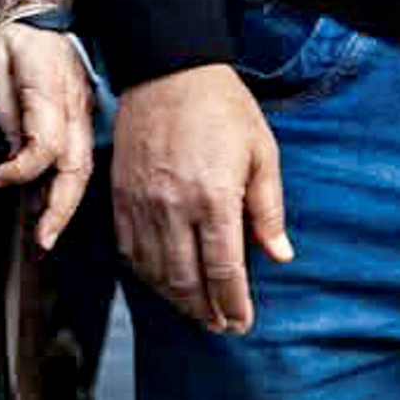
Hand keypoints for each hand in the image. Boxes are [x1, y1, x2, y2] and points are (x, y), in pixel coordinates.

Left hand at [0, 21, 94, 249]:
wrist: (41, 11)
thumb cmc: (13, 36)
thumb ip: (6, 111)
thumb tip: (11, 153)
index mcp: (51, 93)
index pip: (45, 146)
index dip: (20, 172)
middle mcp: (75, 108)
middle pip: (76, 167)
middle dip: (61, 208)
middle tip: (42, 239)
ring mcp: (84, 113)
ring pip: (83, 167)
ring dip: (67, 202)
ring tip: (47, 232)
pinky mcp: (83, 117)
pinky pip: (81, 157)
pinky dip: (68, 184)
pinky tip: (52, 203)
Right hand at [110, 63, 290, 335]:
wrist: (167, 72)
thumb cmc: (223, 108)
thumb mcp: (262, 153)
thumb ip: (268, 209)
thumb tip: (279, 255)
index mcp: (214, 197)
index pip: (224, 269)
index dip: (233, 302)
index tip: (242, 323)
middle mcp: (173, 207)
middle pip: (185, 279)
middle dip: (205, 310)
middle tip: (220, 327)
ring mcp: (141, 203)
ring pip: (154, 270)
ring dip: (176, 299)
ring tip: (195, 312)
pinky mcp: (120, 196)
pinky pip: (129, 249)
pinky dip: (145, 274)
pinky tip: (162, 281)